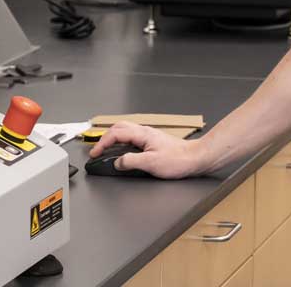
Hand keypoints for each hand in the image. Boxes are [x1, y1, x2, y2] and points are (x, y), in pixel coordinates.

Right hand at [87, 122, 206, 178]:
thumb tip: (117, 162)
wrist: (195, 158)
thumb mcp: (151, 163)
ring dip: (113, 138)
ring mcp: (149, 136)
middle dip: (105, 137)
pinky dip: (122, 141)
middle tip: (97, 150)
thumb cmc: (178, 160)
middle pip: (119, 127)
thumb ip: (131, 161)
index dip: (102, 143)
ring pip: (126, 131)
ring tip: (106, 149)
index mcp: (142, 134)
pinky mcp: (153, 141)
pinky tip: (124, 150)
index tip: (94, 153)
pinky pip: (132, 137)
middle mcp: (145, 132)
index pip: (116, 134)